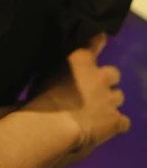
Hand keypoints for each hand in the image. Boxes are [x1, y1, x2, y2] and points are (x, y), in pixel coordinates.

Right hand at [27, 32, 129, 164]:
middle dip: (107, 80)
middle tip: (96, 89)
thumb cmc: (42, 96)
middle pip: (114, 73)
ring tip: (99, 111)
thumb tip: (63, 61)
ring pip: (119, 97)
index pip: (96, 41)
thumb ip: (61, 63)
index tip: (100, 39)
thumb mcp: (46, 70)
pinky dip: (116, 124)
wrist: (53, 123)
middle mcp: (101, 76)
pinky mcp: (116, 120)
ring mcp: (110, 98)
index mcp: (82, 60)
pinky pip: (124, 122)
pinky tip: (107, 128)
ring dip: (110, 101)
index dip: (98, 41)